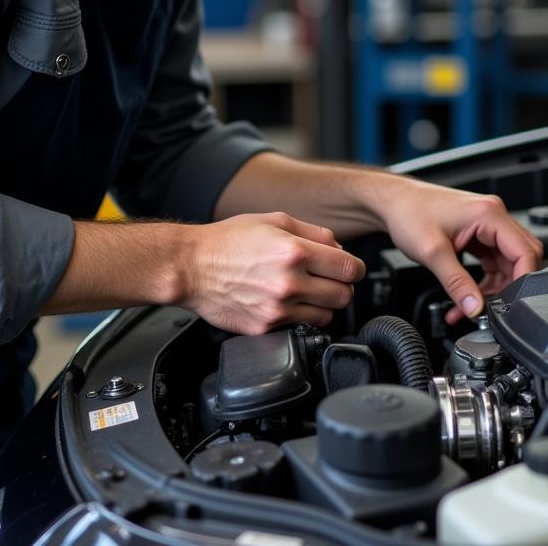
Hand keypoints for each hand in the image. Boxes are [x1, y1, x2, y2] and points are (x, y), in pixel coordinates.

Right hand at [181, 212, 365, 334]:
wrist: (192, 267)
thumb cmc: (229, 240)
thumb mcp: (274, 220)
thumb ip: (314, 232)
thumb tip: (340, 248)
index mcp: (294, 251)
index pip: (350, 268)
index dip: (355, 268)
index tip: (351, 268)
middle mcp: (289, 282)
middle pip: (344, 295)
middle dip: (342, 286)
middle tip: (330, 279)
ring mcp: (277, 309)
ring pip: (327, 315)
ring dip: (324, 304)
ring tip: (309, 291)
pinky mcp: (265, 328)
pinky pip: (300, 327)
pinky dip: (301, 317)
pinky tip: (289, 303)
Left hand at [374, 180, 542, 323]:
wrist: (392, 202)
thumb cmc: (408, 213)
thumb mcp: (433, 253)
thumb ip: (457, 283)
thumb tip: (475, 308)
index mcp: (489, 214)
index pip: (525, 251)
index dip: (522, 281)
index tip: (512, 304)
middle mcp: (492, 216)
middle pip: (520, 258)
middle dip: (508, 287)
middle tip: (492, 307)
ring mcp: (485, 224)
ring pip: (506, 263)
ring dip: (493, 288)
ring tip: (471, 305)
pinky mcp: (477, 233)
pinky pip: (492, 261)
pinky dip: (483, 280)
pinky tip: (467, 295)